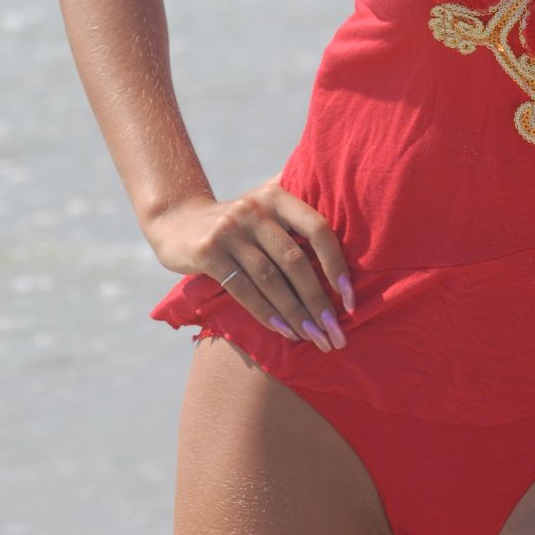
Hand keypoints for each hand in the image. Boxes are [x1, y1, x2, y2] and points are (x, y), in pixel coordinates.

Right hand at [146, 176, 354, 353]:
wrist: (178, 222)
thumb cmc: (237, 223)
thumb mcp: (265, 205)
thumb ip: (298, 212)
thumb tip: (356, 231)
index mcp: (277, 196)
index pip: (317, 229)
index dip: (337, 264)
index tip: (350, 299)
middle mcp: (255, 209)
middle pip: (295, 261)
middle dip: (318, 302)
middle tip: (334, 334)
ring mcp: (229, 229)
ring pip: (271, 279)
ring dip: (295, 314)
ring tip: (313, 338)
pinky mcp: (207, 251)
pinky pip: (243, 289)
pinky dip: (266, 313)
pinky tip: (284, 331)